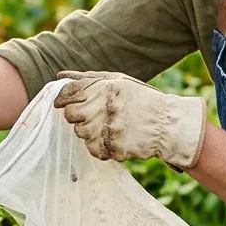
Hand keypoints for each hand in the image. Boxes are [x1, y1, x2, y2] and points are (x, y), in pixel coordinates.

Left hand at [53, 70, 206, 168]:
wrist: (166, 124)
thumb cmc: (140, 100)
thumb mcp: (118, 81)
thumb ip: (87, 78)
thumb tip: (60, 76)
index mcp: (104, 87)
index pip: (68, 92)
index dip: (64, 99)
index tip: (65, 103)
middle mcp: (103, 107)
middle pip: (70, 115)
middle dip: (79, 115)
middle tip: (96, 115)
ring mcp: (106, 129)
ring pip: (80, 133)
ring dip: (90, 131)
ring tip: (109, 126)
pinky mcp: (111, 148)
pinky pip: (91, 149)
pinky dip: (99, 146)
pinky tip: (113, 138)